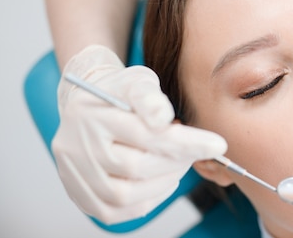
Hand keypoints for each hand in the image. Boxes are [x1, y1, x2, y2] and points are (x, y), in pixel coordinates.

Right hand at [51, 45, 226, 223]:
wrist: (87, 106)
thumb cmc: (120, 92)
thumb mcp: (137, 81)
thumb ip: (150, 96)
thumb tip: (163, 118)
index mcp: (93, 114)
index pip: (144, 133)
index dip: (185, 142)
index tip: (218, 145)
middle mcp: (77, 146)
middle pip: (135, 166)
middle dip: (175, 160)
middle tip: (193, 150)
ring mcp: (74, 174)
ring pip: (125, 194)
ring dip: (164, 182)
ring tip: (178, 162)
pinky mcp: (80, 195)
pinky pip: (117, 211)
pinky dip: (148, 199)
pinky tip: (162, 180)